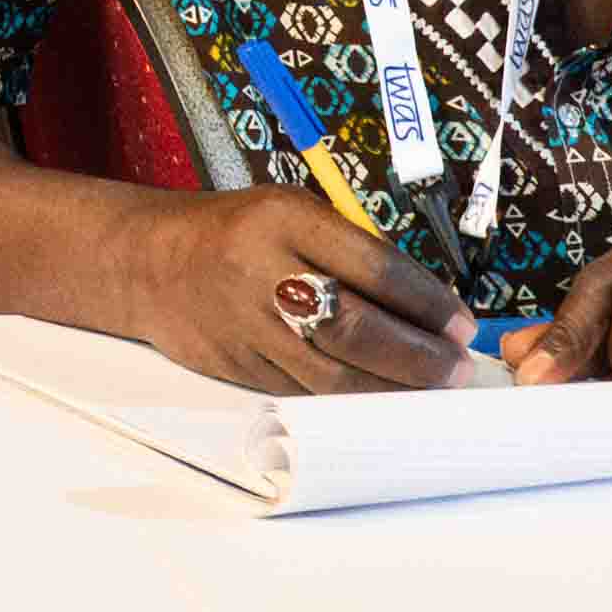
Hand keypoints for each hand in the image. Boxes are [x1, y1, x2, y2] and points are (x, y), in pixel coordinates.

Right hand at [116, 186, 471, 396]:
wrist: (150, 261)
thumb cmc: (238, 231)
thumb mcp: (293, 211)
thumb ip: (351, 248)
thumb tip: (424, 305)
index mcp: (286, 220)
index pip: (373, 266)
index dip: (427, 302)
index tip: (461, 325)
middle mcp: (264, 271)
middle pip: (355, 326)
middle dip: (417, 356)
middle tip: (456, 370)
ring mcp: (247, 325)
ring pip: (332, 373)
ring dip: (391, 388)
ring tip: (430, 392)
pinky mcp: (238, 366)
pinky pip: (305, 391)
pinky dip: (349, 400)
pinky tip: (379, 397)